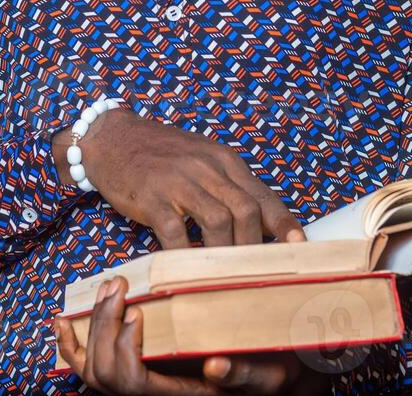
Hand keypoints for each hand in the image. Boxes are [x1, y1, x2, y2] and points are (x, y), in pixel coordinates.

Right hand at [52, 108, 303, 248]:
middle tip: (258, 272)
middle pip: (246, 210)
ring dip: (227, 253)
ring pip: (219, 221)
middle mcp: (207, 167)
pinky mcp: (153, 197)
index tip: (299, 246)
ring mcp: (179, 181)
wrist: (111, 137)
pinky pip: (177, 232)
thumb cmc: (160, 154)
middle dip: (256, 246)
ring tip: (228, 275)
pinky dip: (187, 255)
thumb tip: (257, 222)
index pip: (263, 195)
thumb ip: (227, 185)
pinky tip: (188, 268)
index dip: (283, 224)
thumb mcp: (201, 159)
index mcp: (224, 159)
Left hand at [54, 277, 317, 394]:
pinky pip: (86, 367)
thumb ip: (244, 374)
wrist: (265, 378)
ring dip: (92, 325)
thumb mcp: (267, 376)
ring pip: (92, 370)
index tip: (137, 312)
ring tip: (110, 287)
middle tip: (119, 286)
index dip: (125, 350)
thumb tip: (213, 367)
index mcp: (179, 395)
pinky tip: (63, 319)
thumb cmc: (267, 374)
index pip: (134, 383)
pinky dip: (70, 344)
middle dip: (105, 326)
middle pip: (106, 374)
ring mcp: (135, 387)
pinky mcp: (128, 373)